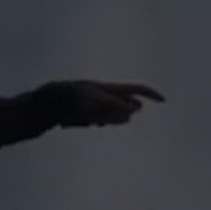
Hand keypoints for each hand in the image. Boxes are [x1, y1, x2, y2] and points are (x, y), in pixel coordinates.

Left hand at [42, 80, 164, 126]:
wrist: (47, 104)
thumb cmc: (70, 98)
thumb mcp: (93, 100)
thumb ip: (114, 104)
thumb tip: (135, 109)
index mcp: (109, 88)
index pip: (136, 89)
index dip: (150, 94)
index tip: (163, 101)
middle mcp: (106, 96)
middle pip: (126, 106)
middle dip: (123, 113)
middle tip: (104, 116)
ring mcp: (98, 105)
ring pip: (115, 116)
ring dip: (110, 119)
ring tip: (92, 118)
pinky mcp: (88, 114)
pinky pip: (102, 120)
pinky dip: (99, 121)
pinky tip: (86, 121)